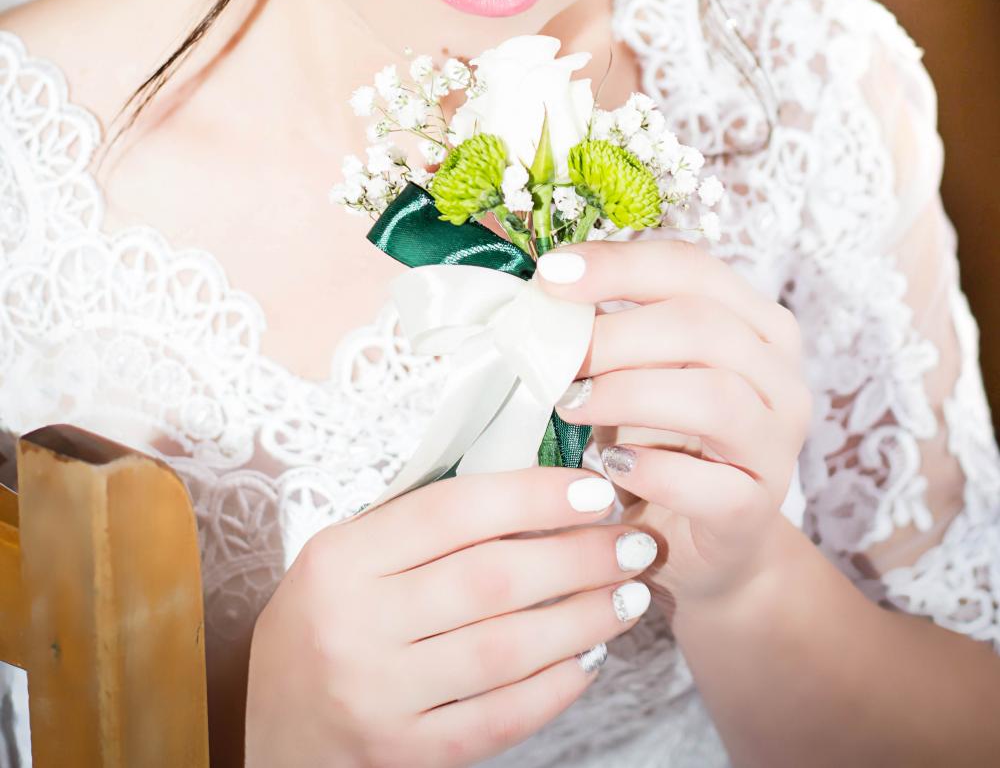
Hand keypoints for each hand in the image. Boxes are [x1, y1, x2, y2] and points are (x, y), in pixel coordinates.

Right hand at [244, 465, 660, 766]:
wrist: (271, 733)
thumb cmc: (325, 625)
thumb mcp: (347, 560)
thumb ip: (422, 528)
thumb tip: (536, 490)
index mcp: (341, 558)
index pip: (454, 512)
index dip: (533, 496)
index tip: (595, 489)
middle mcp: (356, 624)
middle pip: (490, 579)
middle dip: (576, 556)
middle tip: (630, 541)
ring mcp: (378, 696)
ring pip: (503, 650)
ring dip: (580, 619)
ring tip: (628, 597)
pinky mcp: (403, 755)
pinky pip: (495, 719)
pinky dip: (552, 689)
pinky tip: (589, 659)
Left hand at [536, 237, 811, 615]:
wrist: (697, 541)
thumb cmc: (659, 437)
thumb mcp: (638, 369)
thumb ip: (609, 325)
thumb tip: (543, 286)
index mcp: (755, 322)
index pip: (690, 268)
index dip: (618, 266)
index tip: (550, 274)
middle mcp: (779, 375)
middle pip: (702, 325)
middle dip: (614, 335)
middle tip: (552, 356)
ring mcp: (775, 443)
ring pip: (714, 396)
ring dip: (628, 394)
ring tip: (569, 405)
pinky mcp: (757, 509)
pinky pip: (710, 485)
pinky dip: (652, 470)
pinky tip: (609, 465)